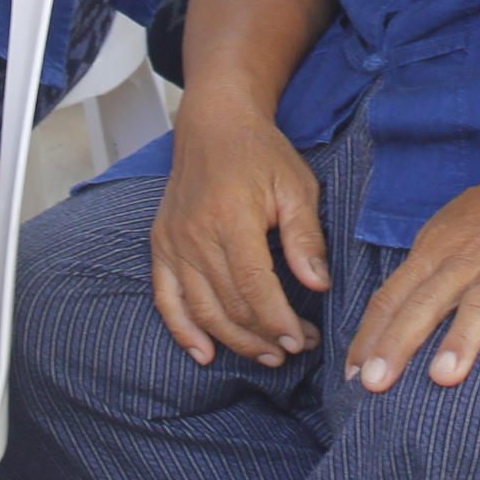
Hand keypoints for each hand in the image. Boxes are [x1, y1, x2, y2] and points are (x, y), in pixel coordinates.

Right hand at [149, 101, 331, 367]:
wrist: (214, 124)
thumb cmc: (260, 154)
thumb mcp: (296, 186)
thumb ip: (305, 237)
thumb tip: (318, 284)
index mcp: (232, 217)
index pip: (253, 285)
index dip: (276, 320)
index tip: (300, 340)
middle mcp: (196, 234)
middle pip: (228, 304)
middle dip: (263, 335)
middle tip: (293, 350)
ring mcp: (174, 243)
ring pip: (201, 309)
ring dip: (233, 340)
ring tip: (266, 355)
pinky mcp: (161, 246)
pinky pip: (166, 299)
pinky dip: (183, 330)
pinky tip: (205, 353)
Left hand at [343, 135, 479, 390]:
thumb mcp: (452, 231)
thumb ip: (426, 273)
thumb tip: (392, 320)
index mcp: (436, 250)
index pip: (392, 296)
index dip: (369, 336)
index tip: (350, 376)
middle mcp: (465, 258)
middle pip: (425, 303)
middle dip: (398, 343)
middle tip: (374, 384)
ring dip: (462, 339)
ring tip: (443, 377)